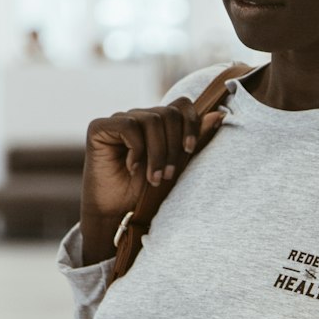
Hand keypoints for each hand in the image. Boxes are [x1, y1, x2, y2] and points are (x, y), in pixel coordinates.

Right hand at [80, 98, 224, 262]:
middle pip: (168, 113)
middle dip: (173, 147)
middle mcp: (139, 117)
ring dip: (157, 153)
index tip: (190, 150)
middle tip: (168, 175)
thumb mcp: (177, 166)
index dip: (190, 123)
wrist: (116, 213)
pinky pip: (129, 126)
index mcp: (159, 123)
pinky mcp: (99, 127)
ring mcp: (120, 120)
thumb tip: (219, 115)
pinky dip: (136, 150)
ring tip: (152, 178)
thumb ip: (194, 141)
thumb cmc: (146, 192)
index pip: (181, 105)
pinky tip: (132, 168)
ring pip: (151, 120)